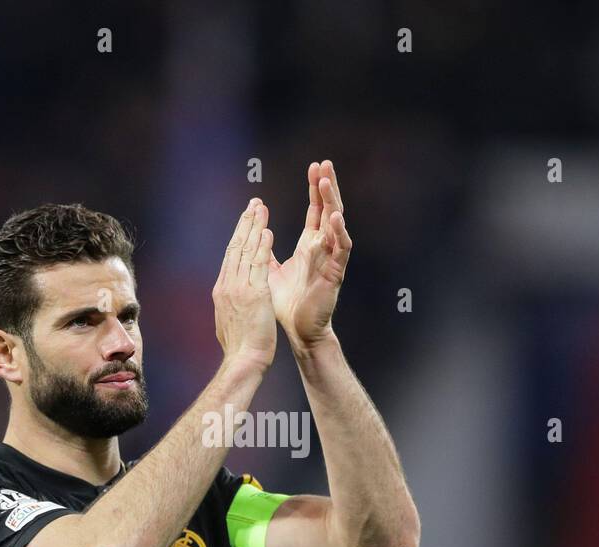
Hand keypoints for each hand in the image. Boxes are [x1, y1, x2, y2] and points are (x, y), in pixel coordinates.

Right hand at [213, 198, 277, 370]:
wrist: (243, 361)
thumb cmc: (240, 347)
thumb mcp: (229, 320)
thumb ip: (229, 304)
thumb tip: (227, 299)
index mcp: (222, 290)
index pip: (230, 256)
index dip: (238, 236)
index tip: (246, 221)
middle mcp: (227, 285)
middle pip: (235, 247)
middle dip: (245, 223)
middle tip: (253, 204)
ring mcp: (239, 288)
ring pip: (245, 251)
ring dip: (254, 227)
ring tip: (261, 209)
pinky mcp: (253, 294)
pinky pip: (257, 265)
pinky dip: (261, 246)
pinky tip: (267, 232)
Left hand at [267, 160, 352, 352]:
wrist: (297, 330)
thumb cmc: (287, 303)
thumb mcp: (271, 269)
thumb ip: (266, 249)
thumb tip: (256, 232)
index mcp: (310, 244)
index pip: (315, 209)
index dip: (315, 189)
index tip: (314, 166)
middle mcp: (324, 248)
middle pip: (329, 209)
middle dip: (327, 187)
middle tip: (325, 163)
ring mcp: (331, 259)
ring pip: (337, 224)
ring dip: (333, 202)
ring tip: (328, 181)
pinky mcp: (335, 273)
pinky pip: (341, 249)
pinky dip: (339, 232)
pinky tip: (335, 217)